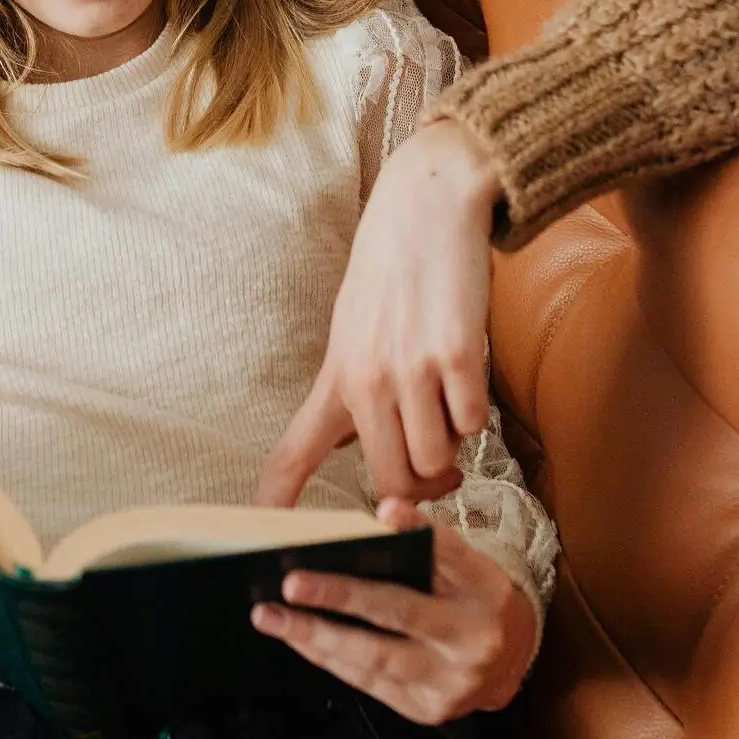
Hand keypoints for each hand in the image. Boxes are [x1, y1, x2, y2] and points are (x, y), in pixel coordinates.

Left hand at [250, 515, 537, 722]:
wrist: (510, 662)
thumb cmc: (473, 597)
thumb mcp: (466, 563)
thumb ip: (429, 542)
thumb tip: (383, 514)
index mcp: (485, 591)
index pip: (449, 555)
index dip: (416, 531)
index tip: (381, 511)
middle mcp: (471, 640)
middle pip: (400, 613)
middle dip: (340, 597)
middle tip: (291, 583)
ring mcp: (449, 683)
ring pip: (374, 658)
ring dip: (316, 637)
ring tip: (270, 617)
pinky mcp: (426, 711)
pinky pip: (369, 684)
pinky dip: (329, 659)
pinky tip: (297, 639)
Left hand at [256, 117, 500, 506]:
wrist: (429, 205)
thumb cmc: (393, 270)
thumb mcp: (354, 329)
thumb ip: (360, 390)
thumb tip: (379, 450)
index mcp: (336, 376)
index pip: (295, 452)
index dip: (277, 502)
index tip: (261, 534)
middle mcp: (366, 380)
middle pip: (391, 483)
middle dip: (419, 486)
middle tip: (438, 469)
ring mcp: (411, 370)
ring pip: (436, 462)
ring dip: (451, 449)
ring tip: (449, 407)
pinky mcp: (457, 357)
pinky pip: (473, 426)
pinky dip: (476, 414)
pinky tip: (467, 377)